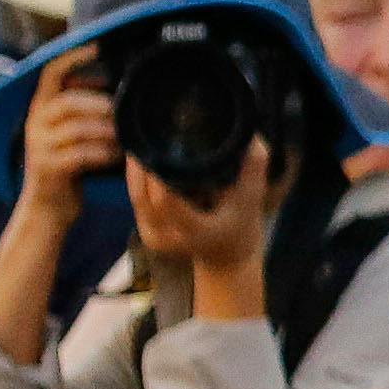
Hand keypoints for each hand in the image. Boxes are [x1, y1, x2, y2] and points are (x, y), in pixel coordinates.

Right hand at [5, 62, 116, 225]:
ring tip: (128, 138)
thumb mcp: (73, 133)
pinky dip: (103, 153)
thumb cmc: (71, 166)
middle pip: (69, 102)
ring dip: (108, 132)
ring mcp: (38, 146)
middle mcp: (35, 123)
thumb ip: (86, 111)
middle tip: (127, 113)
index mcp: (41, 108)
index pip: (51, 73)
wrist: (49, 208)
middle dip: (102, 106)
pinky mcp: (48, 168)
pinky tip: (117, 156)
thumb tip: (121, 88)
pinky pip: (81, 154)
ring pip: (77, 128)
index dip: (74, 57)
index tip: (98, 45)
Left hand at [125, 132, 283, 285]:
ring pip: (136, 195)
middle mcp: (169, 237)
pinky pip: (136, 198)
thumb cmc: (241, 224)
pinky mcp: (145, 229)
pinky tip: (145, 157)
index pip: (166, 201)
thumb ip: (253, 168)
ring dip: (138, 168)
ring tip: (144, 140)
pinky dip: (140, 177)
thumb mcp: (252, 198)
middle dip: (144, 164)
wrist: (227, 255)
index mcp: (194, 232)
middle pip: (143, 196)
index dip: (161, 172)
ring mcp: (153, 236)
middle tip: (149, 134)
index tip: (167, 144)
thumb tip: (251, 137)